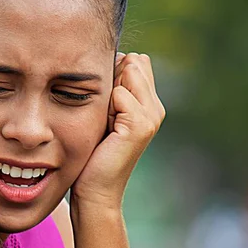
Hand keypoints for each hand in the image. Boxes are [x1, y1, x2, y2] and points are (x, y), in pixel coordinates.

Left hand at [71, 52, 165, 208]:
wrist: (94, 190)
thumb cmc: (92, 154)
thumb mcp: (102, 114)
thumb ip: (111, 89)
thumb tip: (111, 57)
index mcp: (148, 103)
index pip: (135, 61)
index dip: (111, 75)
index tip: (102, 108)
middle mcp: (155, 107)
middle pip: (132, 63)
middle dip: (110, 80)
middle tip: (102, 116)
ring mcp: (151, 116)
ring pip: (127, 73)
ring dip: (107, 93)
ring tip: (104, 123)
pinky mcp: (141, 125)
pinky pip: (119, 93)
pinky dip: (105, 107)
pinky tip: (105, 130)